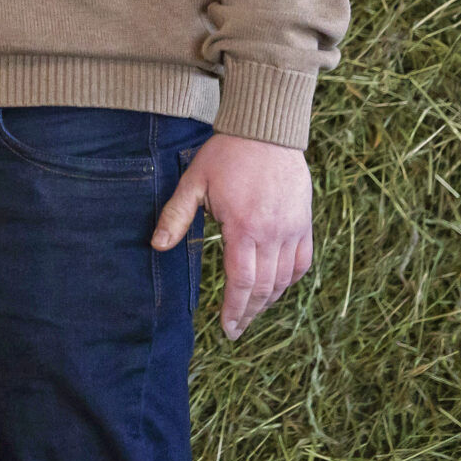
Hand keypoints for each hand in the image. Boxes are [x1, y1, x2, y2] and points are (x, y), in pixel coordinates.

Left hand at [151, 133, 312, 340]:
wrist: (266, 132)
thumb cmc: (225, 155)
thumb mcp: (193, 182)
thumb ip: (176, 216)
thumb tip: (156, 246)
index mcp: (243, 226)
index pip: (241, 281)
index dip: (234, 309)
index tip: (227, 328)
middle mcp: (272, 233)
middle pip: (264, 287)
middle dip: (250, 312)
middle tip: (238, 329)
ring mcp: (293, 228)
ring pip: (284, 278)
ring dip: (269, 300)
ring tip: (252, 312)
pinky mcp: (304, 222)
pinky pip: (302, 262)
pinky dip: (290, 280)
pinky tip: (277, 288)